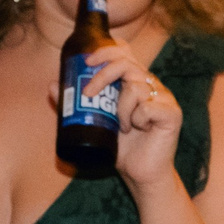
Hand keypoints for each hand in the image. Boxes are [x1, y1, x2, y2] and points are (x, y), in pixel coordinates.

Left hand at [66, 45, 179, 190]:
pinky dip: (137, 118)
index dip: (107, 50)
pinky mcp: (172, 113)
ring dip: (121, 108)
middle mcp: (150, 85)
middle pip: (126, 63)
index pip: (125, 52)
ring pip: (135, 87)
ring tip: (122, 126)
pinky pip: (148, 107)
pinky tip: (139, 129)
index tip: (87, 61)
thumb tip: (52, 85)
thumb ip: (75, 104)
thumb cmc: (120, 147)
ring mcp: (163, 97)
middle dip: (102, 76)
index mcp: (134, 81)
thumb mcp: (94, 122)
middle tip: (88, 94)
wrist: (140, 173)